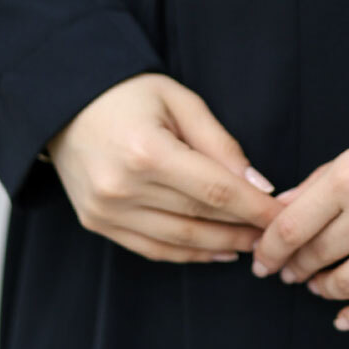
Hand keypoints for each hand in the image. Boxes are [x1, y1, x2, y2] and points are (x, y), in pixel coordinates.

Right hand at [45, 71, 282, 263]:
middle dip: (244, 228)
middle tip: (276, 233)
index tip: (283, 215)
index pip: (215, 190)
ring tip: (253, 244)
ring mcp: (106, 210)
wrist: (65, 103)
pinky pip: (153, 248)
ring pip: (179, 241)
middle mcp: (123, 187)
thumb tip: (259, 186)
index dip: (255, 208)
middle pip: (200, 218)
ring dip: (221, 246)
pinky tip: (218, 251)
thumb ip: (220, 144)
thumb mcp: (180, 102)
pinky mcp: (97, 223)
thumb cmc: (128, 94)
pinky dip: (189, 254)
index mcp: (147, 151)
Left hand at [248, 117, 348, 331]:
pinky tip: (343, 319)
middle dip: (295, 267)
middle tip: (290, 272)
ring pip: (341, 285)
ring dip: (322, 289)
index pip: (289, 227)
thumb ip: (323, 179)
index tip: (262, 261)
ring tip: (318, 286)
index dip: (268, 250)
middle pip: (313, 256)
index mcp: (348, 179)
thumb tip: (281, 207)